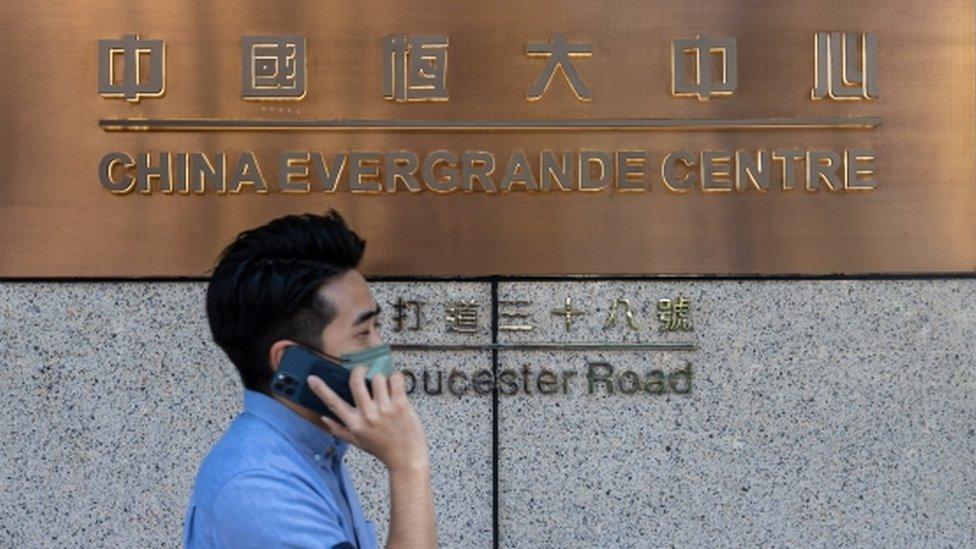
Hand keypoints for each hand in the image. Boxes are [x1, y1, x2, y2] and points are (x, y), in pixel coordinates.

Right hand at [307, 367, 429, 472]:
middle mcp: (367, 415)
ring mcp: (384, 410)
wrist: (407, 459)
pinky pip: (395, 380)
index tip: (312, 379)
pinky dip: (396, 377)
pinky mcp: (401, 405)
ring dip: (381, 377)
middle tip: (363, 370)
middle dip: (359, 371)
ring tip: (386, 385)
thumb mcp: (358, 442)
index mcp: (355, 424)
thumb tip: (324, 418)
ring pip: (377, 378)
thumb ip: (340, 430)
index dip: (321, 389)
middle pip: (356, 382)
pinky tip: (396, 384)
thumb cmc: (384, 450)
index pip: (333, 403)